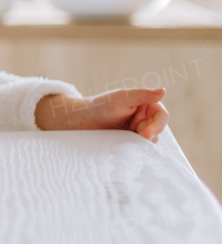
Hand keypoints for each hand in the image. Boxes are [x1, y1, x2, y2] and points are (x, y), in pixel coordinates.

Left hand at [36, 88, 167, 142]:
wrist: (80, 120)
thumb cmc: (100, 106)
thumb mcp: (121, 98)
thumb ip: (142, 95)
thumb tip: (163, 91)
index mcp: (145, 104)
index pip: (161, 116)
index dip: (158, 125)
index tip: (146, 134)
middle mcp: (143, 117)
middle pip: (157, 130)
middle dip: (149, 136)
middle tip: (138, 140)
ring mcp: (136, 130)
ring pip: (149, 141)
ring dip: (142, 144)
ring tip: (127, 144)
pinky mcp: (128, 141)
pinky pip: (138, 148)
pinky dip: (135, 149)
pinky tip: (128, 151)